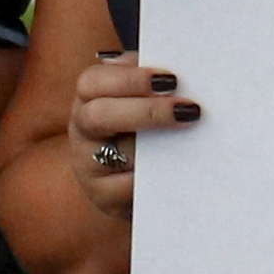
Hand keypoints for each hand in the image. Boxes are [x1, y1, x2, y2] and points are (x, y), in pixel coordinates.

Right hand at [61, 50, 198, 225]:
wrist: (130, 180)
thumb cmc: (141, 129)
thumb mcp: (139, 100)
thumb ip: (148, 82)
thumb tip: (172, 76)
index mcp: (89, 98)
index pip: (93, 82)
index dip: (130, 79)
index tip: (171, 80)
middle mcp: (82, 130)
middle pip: (98, 116)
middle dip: (146, 111)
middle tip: (188, 110)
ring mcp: (87, 166)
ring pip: (112, 155)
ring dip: (154, 147)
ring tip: (191, 139)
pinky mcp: (103, 197)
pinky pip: (127, 188)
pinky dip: (154, 178)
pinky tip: (179, 169)